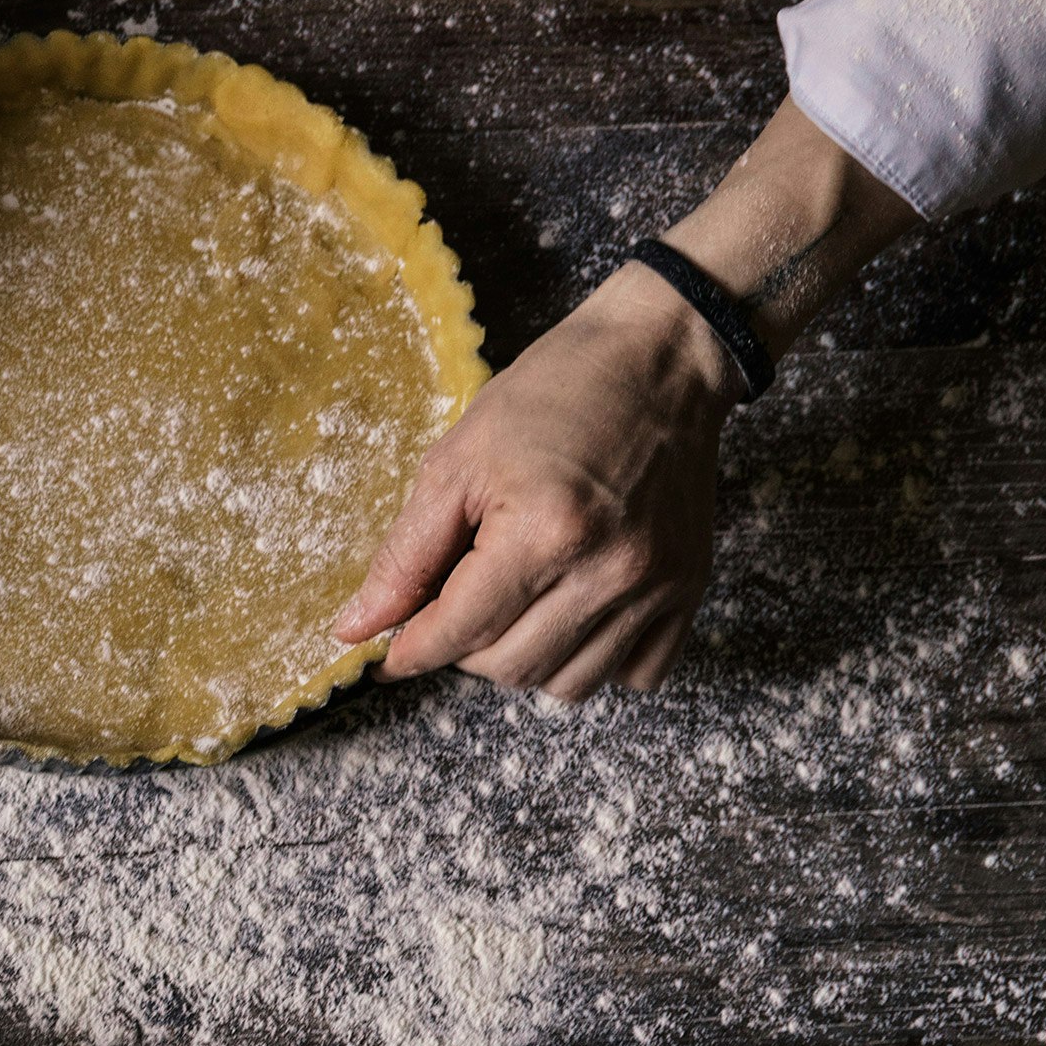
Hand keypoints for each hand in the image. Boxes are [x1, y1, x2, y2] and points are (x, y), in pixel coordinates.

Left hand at [333, 262, 741, 700]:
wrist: (659, 361)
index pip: (458, 633)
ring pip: (566, 683)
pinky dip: (591, 659)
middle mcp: (608, 570)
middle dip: (464, 650)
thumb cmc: (553, 397)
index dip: (410, 652)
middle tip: (455, 603)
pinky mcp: (690, 588)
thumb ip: (404, 557)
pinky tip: (569, 614)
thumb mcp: (455, 463)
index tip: (387, 654)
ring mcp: (656, 585)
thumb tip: (355, 628)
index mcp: (544, 532)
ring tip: (511, 605)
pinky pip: (634, 673)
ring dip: (522, 659)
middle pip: (509, 667)